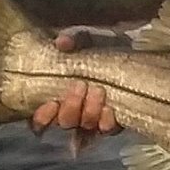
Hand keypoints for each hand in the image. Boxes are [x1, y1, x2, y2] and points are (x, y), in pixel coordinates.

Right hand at [30, 28, 125, 148]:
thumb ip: (72, 39)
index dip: (42, 118)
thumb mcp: (85, 39)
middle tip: (81, 85)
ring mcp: (94, 119)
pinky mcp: (114, 120)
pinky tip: (109, 109)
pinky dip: (106, 122)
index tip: (51, 103)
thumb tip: (62, 43)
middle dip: (71, 107)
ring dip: (89, 112)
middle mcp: (74, 112)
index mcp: (58, 98)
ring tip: (97, 90)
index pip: (40, 122)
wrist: (129, 49)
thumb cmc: (99, 47)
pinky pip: (107, 130)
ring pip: (85, 127)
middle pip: (65, 122)